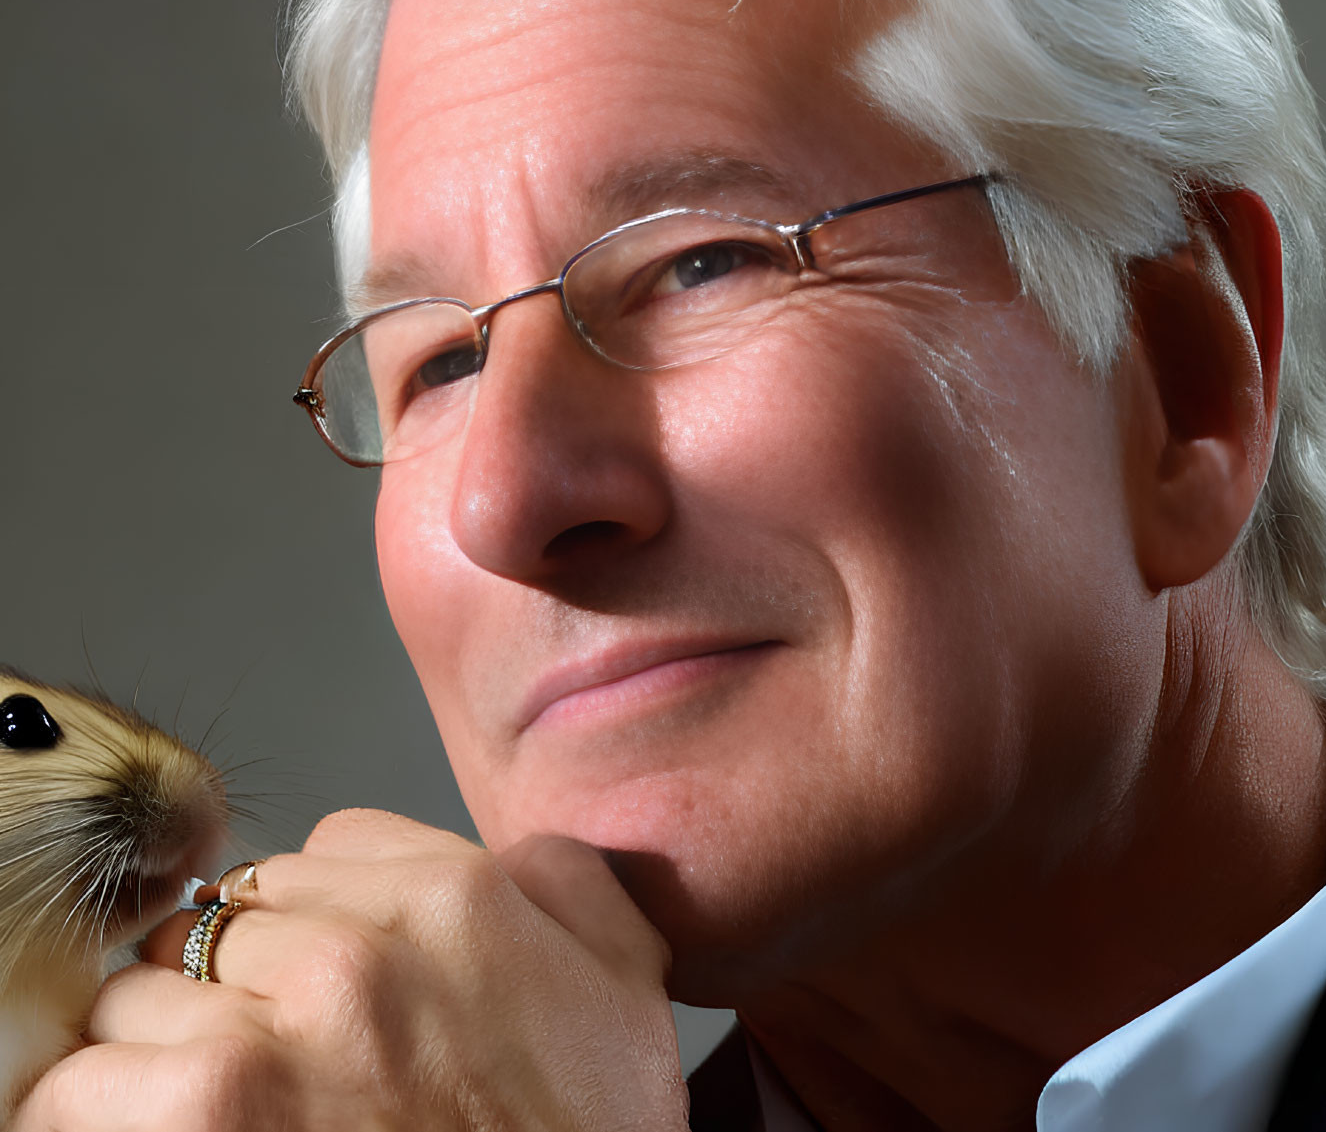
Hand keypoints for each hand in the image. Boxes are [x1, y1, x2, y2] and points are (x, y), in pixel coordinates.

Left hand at [12, 811, 689, 1130]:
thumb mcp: (623, 975)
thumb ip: (563, 875)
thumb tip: (502, 852)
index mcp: (453, 897)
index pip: (320, 849)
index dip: (318, 916)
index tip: (325, 973)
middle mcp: (357, 949)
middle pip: (221, 917)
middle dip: (237, 978)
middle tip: (276, 1052)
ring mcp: (269, 1037)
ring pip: (138, 988)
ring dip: (158, 1043)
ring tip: (213, 1106)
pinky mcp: (202, 1121)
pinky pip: (73, 1086)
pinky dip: (94, 1109)